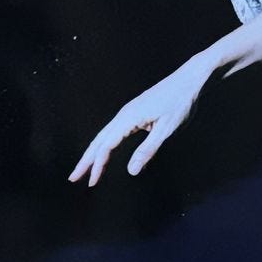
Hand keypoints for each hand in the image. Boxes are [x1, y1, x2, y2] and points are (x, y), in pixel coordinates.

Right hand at [68, 54, 212, 186]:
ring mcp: (128, 112)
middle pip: (99, 140)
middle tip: (73, 178)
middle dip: (86, 160)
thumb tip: (131, 171)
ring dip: (94, 153)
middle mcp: (124, 114)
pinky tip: (106, 154)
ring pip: (105, 136)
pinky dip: (107, 145)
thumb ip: (148, 150)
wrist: (188, 79)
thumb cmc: (180, 102)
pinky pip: (115, 131)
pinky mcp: (134, 112)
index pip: (106, 145)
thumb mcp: (166, 129)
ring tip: (85, 169)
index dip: (97, 165)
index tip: (91, 182)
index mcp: (129, 118)